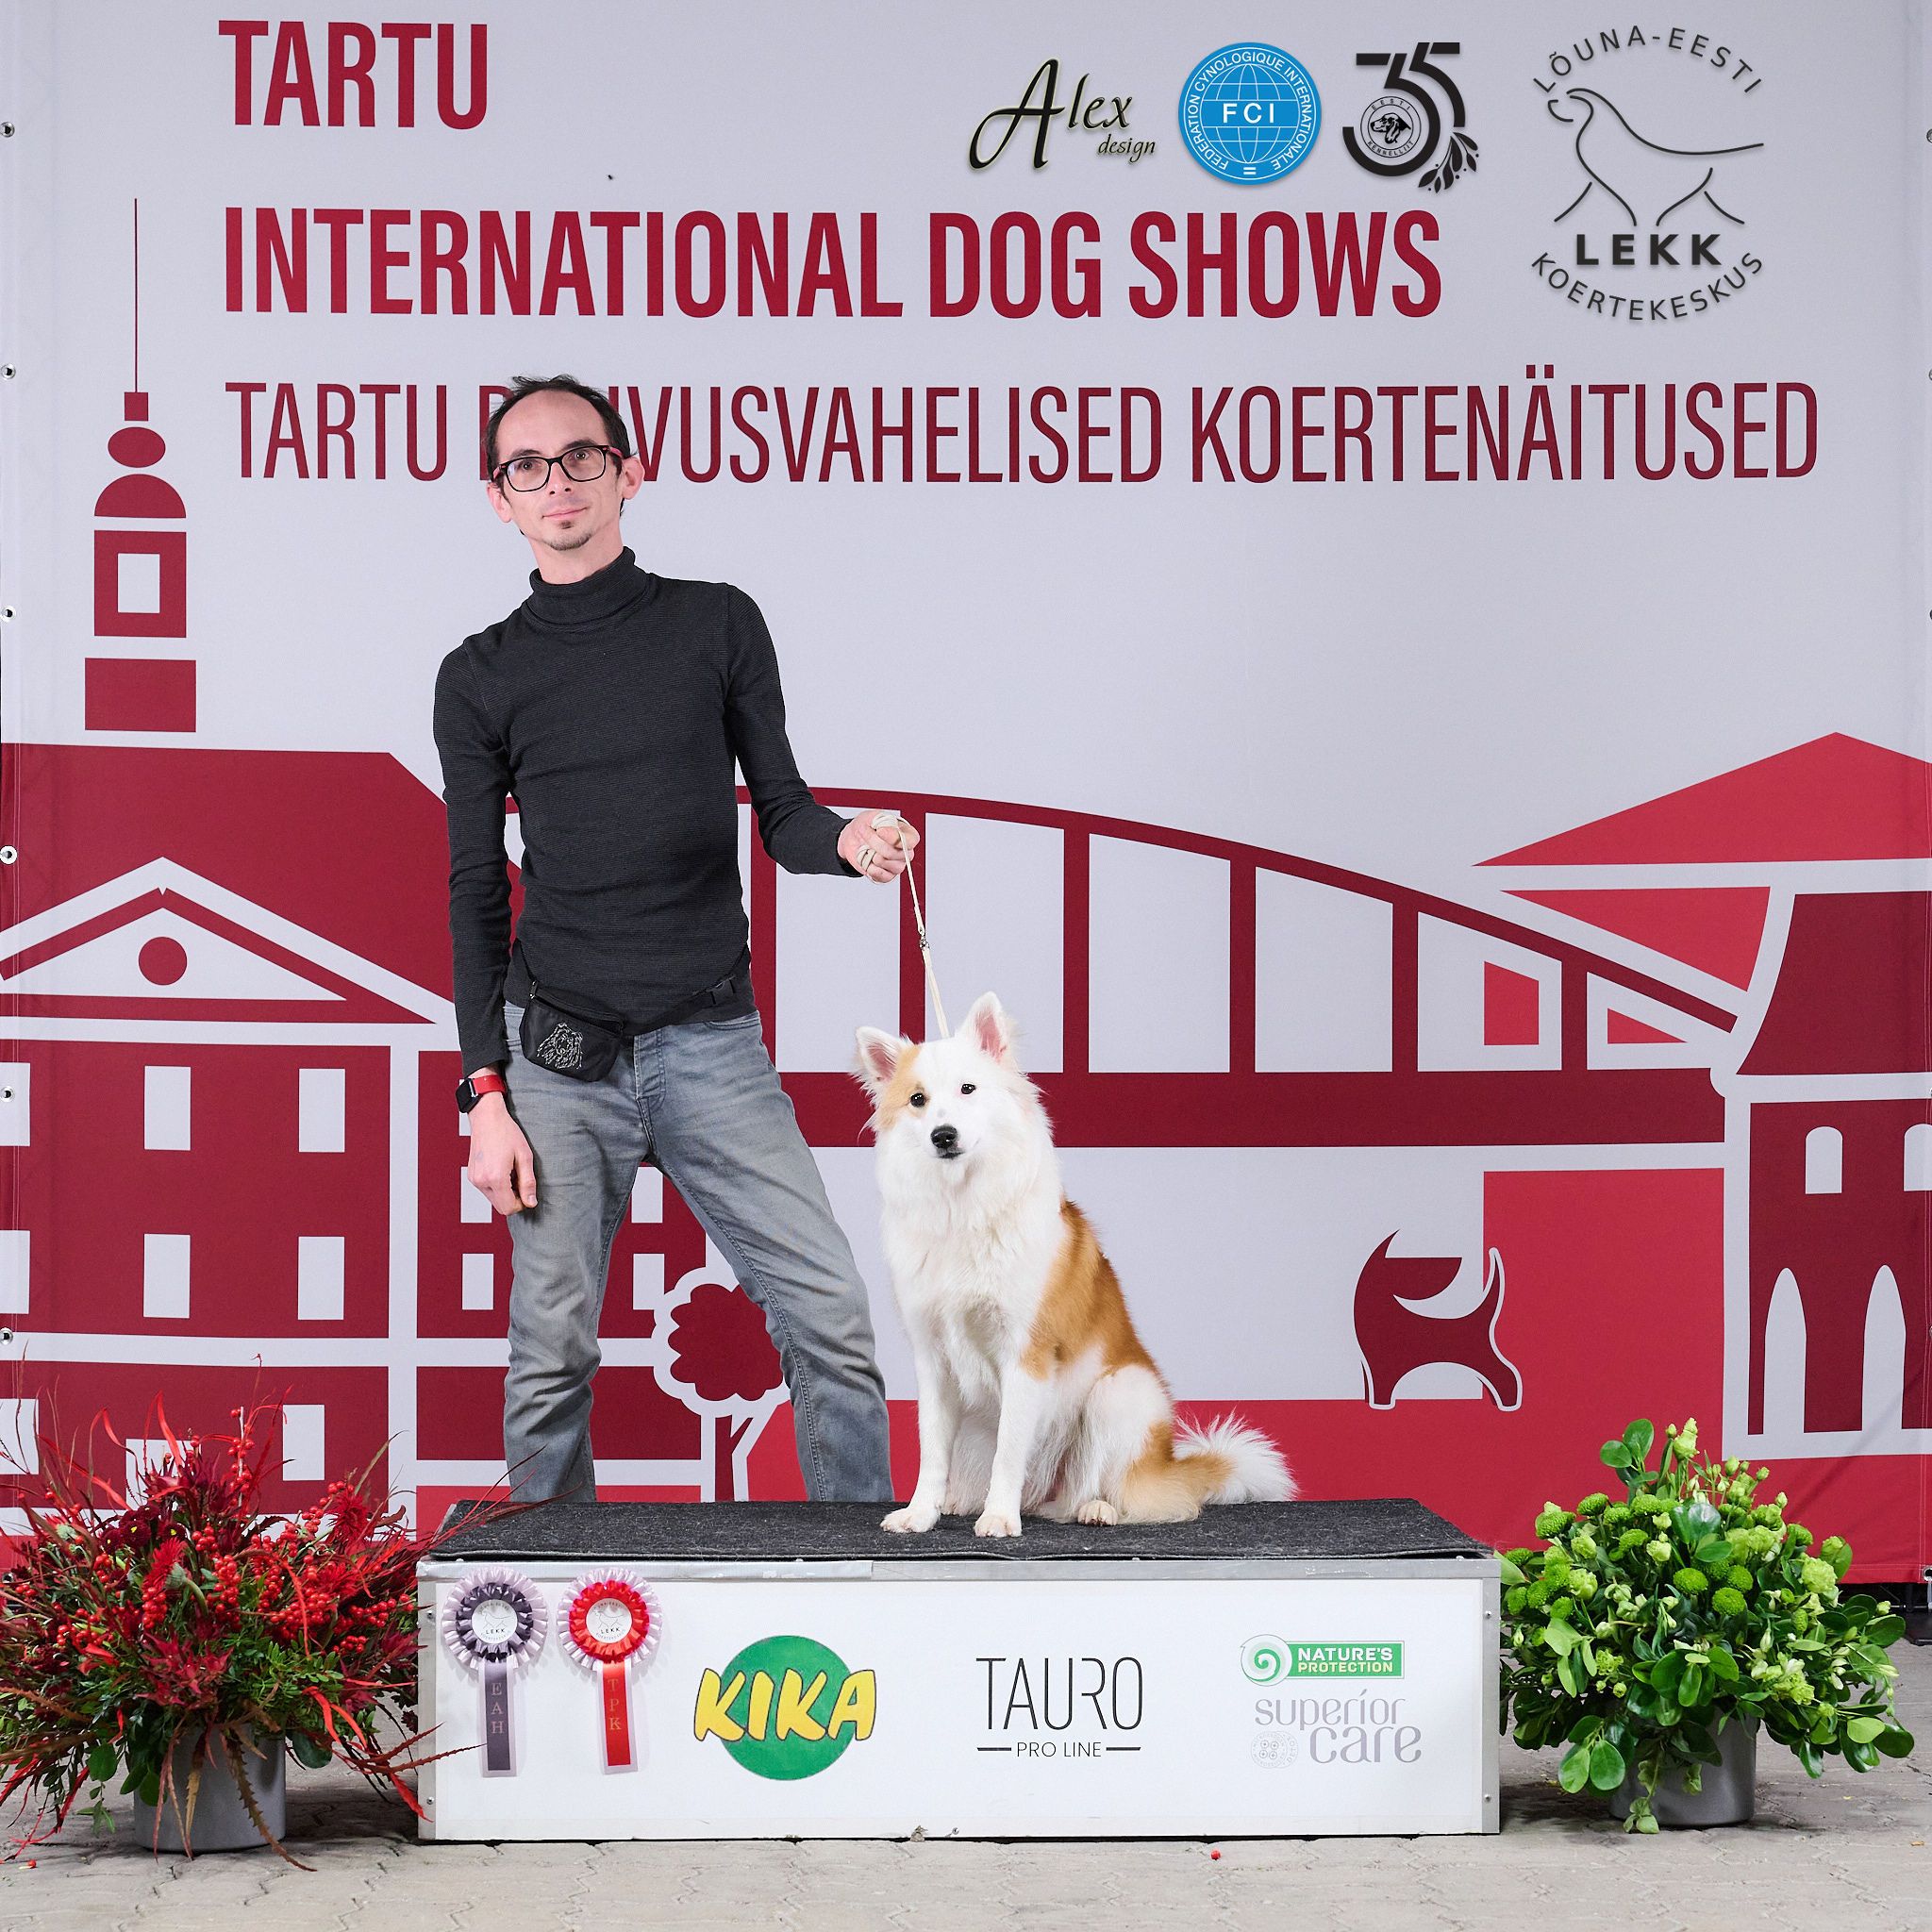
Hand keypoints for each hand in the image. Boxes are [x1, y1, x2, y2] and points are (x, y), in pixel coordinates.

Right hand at [468, 1097, 538, 1214]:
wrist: (487, 1118)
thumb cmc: (507, 1133)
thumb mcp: (524, 1156)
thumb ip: (528, 1182)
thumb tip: (531, 1203)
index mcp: (495, 1178)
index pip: (509, 1208)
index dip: (522, 1204)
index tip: (527, 1191)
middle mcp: (481, 1181)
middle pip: (500, 1207)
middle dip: (514, 1199)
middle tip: (521, 1180)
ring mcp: (474, 1179)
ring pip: (493, 1200)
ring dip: (505, 1193)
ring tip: (512, 1172)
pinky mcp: (472, 1176)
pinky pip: (487, 1191)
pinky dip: (496, 1187)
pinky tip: (502, 1169)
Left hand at [839, 810, 918, 882]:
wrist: (853, 837)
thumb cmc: (866, 825)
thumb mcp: (872, 817)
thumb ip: (882, 823)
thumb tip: (886, 833)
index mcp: (906, 833)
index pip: (912, 840)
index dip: (896, 838)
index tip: (880, 831)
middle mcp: (905, 850)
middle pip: (902, 855)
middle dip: (879, 846)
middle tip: (866, 836)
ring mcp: (897, 863)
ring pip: (895, 867)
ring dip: (876, 858)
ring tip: (867, 849)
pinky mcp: (887, 874)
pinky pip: (885, 878)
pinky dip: (873, 870)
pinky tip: (867, 860)